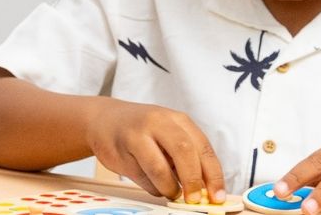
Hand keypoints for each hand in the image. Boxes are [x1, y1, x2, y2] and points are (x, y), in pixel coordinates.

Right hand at [82, 98, 222, 203]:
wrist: (104, 120)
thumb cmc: (142, 130)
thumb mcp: (169, 134)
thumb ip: (188, 156)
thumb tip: (207, 187)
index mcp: (178, 120)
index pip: (203, 148)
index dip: (213, 174)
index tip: (217, 195)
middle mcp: (159, 122)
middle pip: (184, 152)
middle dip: (193, 181)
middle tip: (194, 199)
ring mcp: (138, 135)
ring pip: (160, 169)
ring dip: (169, 188)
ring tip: (170, 192)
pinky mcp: (121, 151)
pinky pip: (142, 177)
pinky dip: (152, 187)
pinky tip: (151, 181)